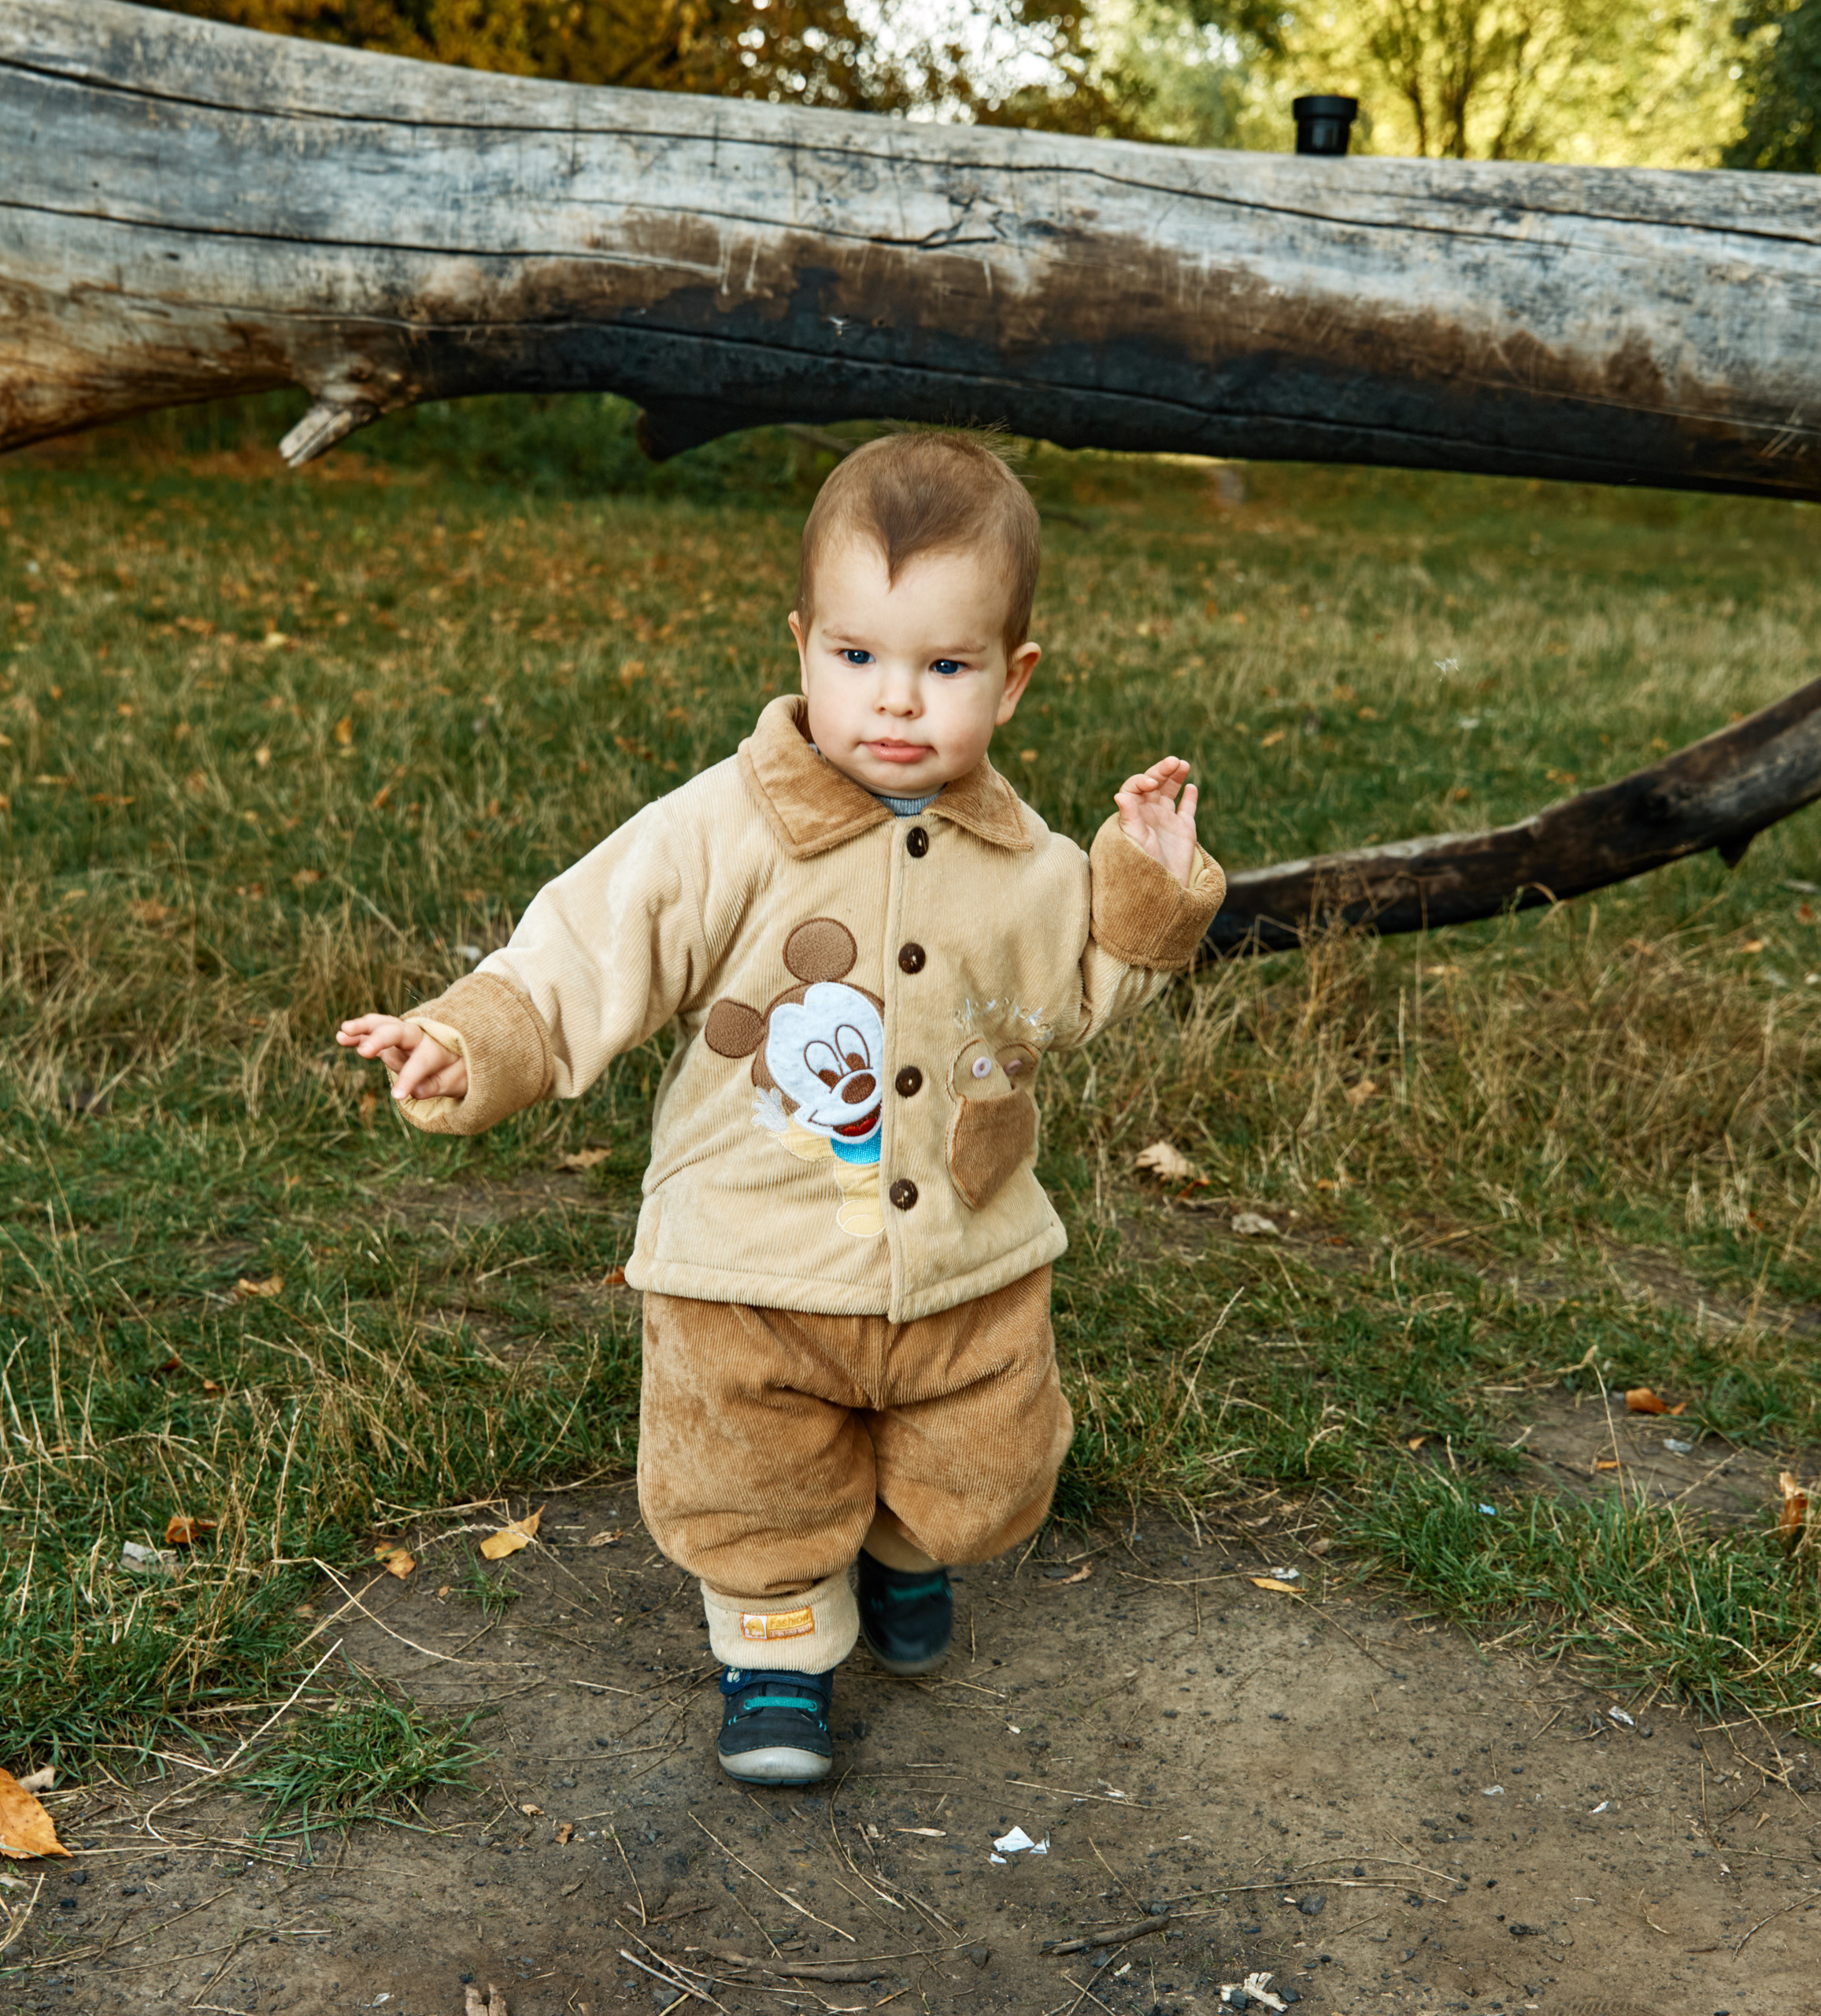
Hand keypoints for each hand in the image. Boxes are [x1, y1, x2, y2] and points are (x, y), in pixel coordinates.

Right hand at [336, 1014, 467, 1101]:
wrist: (466, 1053)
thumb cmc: (463, 1071)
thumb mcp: (461, 1081)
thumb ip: (440, 1084)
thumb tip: (417, 1092)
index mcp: (440, 1047)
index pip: (422, 1061)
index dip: (410, 1078)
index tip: (397, 1095)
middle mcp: (421, 1036)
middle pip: (400, 1032)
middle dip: (381, 1040)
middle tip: (364, 1051)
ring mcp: (405, 1033)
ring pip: (384, 1025)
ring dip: (364, 1028)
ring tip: (344, 1031)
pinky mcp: (393, 1036)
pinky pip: (375, 1031)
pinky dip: (359, 1033)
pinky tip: (341, 1036)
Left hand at [1114, 756, 1199, 886]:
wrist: (1161, 891)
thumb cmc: (1142, 867)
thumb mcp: (1134, 841)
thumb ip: (1129, 817)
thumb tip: (1120, 794)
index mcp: (1132, 814)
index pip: (1134, 788)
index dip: (1142, 781)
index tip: (1151, 784)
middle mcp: (1147, 814)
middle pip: (1154, 784)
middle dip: (1163, 771)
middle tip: (1175, 762)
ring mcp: (1165, 820)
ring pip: (1170, 791)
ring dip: (1175, 776)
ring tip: (1182, 765)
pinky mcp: (1183, 829)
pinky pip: (1186, 808)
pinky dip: (1189, 797)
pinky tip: (1191, 787)